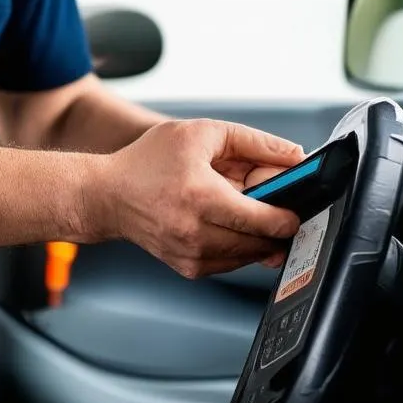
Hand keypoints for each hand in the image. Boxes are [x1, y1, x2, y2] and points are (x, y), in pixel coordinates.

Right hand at [89, 120, 304, 278]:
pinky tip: (224, 223)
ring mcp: (192, 254)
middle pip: (262, 242)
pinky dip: (238, 245)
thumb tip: (294, 155)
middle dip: (275, 225)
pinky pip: (231, 263)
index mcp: (201, 197)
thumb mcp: (200, 134)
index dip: (288, 216)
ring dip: (257, 236)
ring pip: (249, 256)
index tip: (295, 208)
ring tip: (239, 209)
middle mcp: (196, 232)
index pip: (264, 220)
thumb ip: (253, 141)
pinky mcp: (189, 268)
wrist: (107, 195)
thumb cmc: (147, 161)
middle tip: (271, 204)